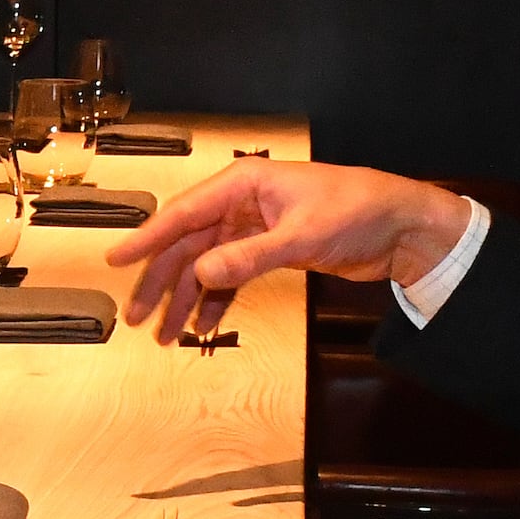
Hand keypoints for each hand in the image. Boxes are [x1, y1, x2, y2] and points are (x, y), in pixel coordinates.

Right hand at [103, 160, 475, 341]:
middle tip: (137, 317)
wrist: (402, 226)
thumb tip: (200, 276)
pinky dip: (217, 302)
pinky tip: (205, 327)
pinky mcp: (269, 250)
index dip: (147, 239)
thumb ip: (249, 257)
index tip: (117, 260)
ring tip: (166, 334)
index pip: (183, 214)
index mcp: (243, 184)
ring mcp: (253, 228)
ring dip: (186, 300)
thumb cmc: (359, 210)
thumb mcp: (302, 235)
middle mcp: (241, 203)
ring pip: (206, 266)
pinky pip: (230, 277)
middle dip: (161, 282)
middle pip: (187, 245)